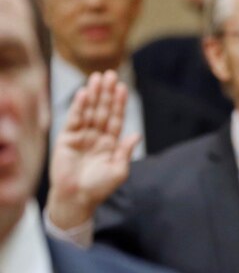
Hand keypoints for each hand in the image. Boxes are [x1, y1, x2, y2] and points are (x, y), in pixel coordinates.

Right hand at [46, 70, 139, 228]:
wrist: (76, 198)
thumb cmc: (99, 188)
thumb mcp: (118, 170)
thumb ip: (126, 152)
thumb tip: (137, 134)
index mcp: (110, 143)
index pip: (116, 118)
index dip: (119, 103)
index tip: (123, 87)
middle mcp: (96, 136)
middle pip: (103, 110)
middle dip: (107, 93)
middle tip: (110, 74)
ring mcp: (81, 136)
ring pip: (89, 111)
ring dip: (93, 94)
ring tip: (97, 77)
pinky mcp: (66, 138)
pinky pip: (74, 119)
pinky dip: (79, 107)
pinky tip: (84, 94)